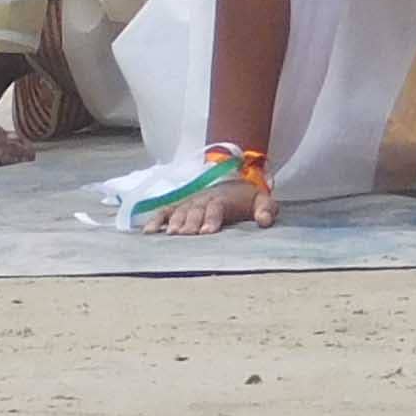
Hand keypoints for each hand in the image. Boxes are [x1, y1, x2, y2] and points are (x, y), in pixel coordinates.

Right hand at [145, 173, 277, 235]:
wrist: (232, 180)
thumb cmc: (246, 198)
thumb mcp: (262, 200)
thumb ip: (266, 209)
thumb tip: (266, 221)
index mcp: (223, 199)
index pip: (216, 208)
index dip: (211, 219)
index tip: (207, 232)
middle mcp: (203, 200)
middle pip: (195, 210)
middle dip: (190, 222)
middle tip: (185, 235)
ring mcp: (189, 203)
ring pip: (180, 211)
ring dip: (174, 222)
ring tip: (170, 234)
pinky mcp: (179, 206)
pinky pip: (165, 211)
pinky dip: (156, 219)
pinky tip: (149, 231)